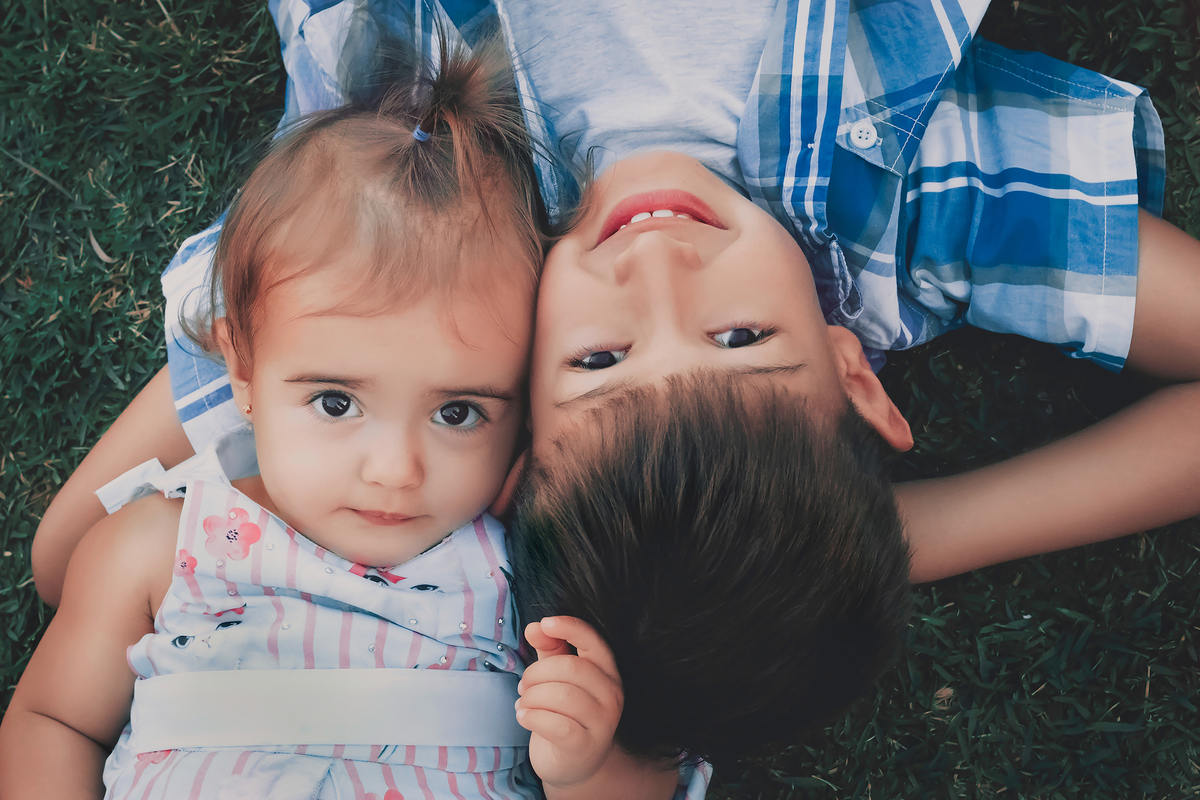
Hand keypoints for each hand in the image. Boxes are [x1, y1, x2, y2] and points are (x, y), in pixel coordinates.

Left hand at [516, 616, 622, 790]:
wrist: (571, 763)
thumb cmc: (564, 713)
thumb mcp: (556, 676)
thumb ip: (549, 648)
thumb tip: (535, 627)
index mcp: (606, 671)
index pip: (593, 641)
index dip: (569, 627)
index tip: (545, 624)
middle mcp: (612, 694)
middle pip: (571, 667)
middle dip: (536, 673)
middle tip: (523, 686)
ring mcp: (603, 722)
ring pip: (561, 695)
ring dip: (532, 697)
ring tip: (523, 703)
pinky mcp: (586, 746)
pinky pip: (556, 725)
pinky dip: (532, 717)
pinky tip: (524, 716)